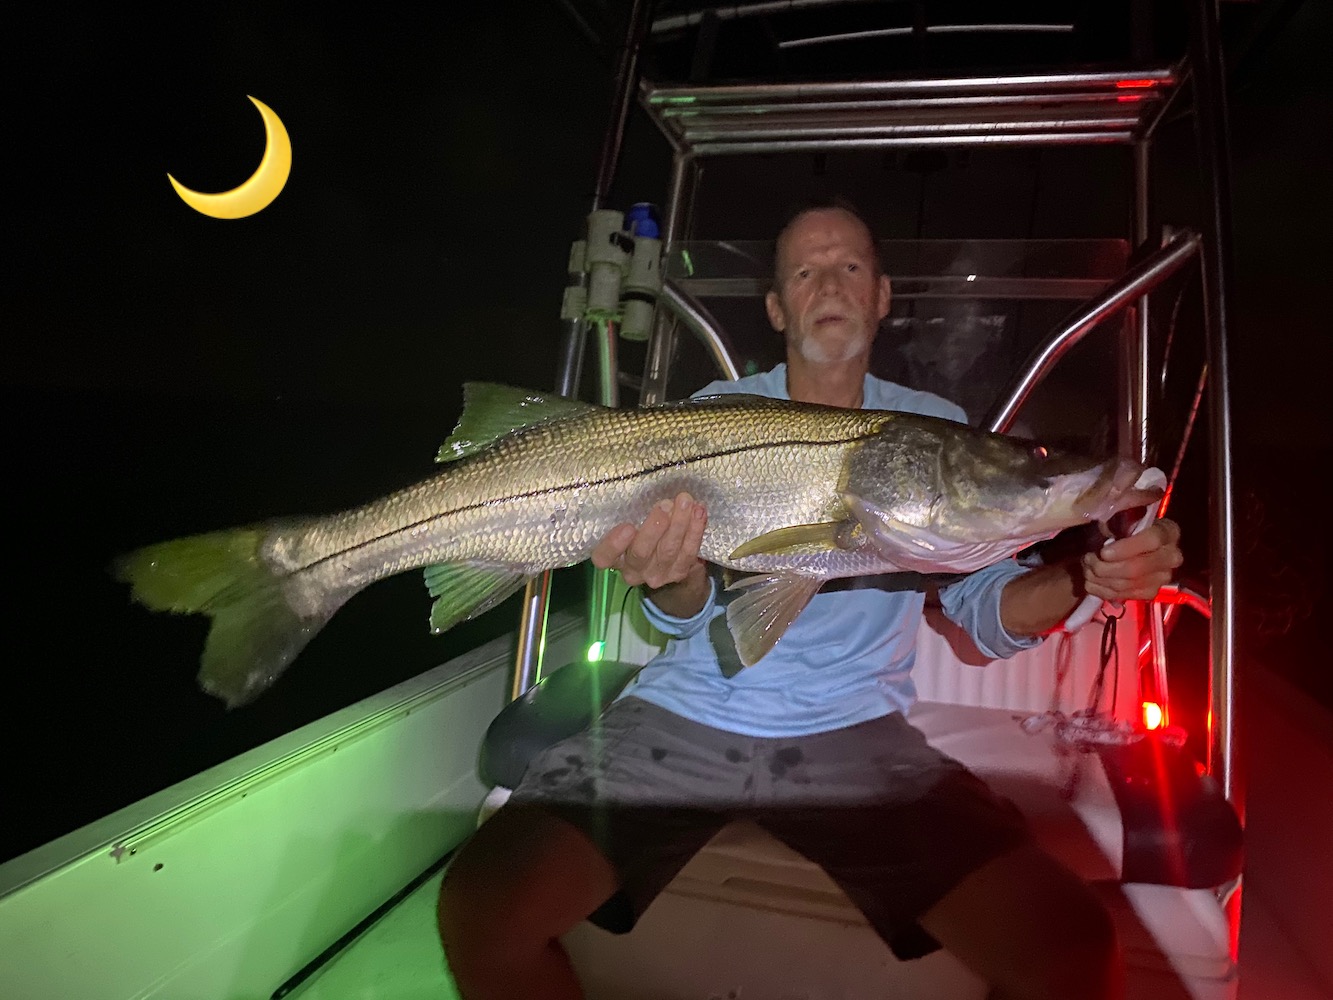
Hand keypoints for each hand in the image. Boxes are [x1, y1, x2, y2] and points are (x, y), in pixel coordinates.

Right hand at [590, 492, 707, 589]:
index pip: (604, 557)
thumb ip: (632, 511)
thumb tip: (645, 484)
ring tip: (685, 501)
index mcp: (614, 557)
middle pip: (641, 553)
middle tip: (665, 505)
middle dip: (654, 528)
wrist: (669, 558)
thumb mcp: (632, 520)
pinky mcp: (679, 572)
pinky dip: (695, 531)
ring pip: (668, 551)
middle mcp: (633, 570)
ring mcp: (657, 574)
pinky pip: (688, 552)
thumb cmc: (642, 529)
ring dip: (679, 524)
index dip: (614, 545)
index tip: (628, 527)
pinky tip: (699, 512)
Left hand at [1080, 517, 1183, 602]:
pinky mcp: (1150, 593)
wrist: (1128, 546)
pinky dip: (1101, 590)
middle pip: (1137, 568)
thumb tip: (1103, 529)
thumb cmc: (1122, 526)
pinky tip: (1091, 580)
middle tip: (1088, 559)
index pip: (1152, 540)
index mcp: (1168, 532)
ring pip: (1126, 584)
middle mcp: (1172, 557)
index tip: (1103, 552)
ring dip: (1099, 578)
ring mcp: (1162, 578)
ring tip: (1086, 567)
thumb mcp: (1119, 517)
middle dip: (1106, 567)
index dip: (1126, 548)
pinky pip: (1123, 595)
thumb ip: (1115, 521)